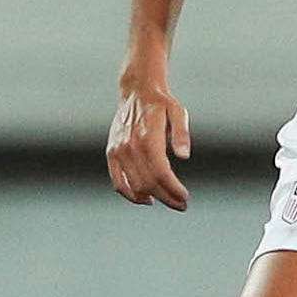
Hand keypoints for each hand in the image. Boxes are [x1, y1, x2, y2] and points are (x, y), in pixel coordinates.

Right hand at [106, 82, 192, 209]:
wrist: (136, 91)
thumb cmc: (161, 103)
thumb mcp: (178, 112)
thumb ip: (181, 134)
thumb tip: (184, 156)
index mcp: (148, 137)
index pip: (161, 173)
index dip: (173, 189)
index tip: (185, 198)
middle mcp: (130, 146)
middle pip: (148, 183)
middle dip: (167, 197)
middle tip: (182, 205)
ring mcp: (118, 151)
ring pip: (134, 186)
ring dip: (151, 198)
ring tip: (168, 201)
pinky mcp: (111, 153)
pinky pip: (117, 181)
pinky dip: (130, 195)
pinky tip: (145, 199)